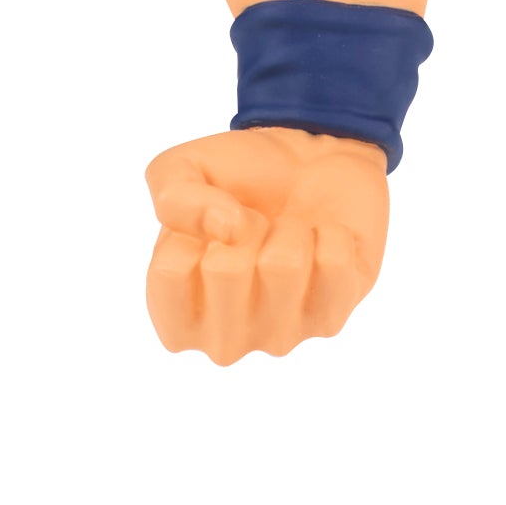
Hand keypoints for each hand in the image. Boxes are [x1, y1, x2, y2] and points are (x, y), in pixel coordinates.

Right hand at [144, 126, 389, 362]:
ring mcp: (278, 337)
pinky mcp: (330, 320)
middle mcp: (222, 341)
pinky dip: (334, 233)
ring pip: (285, 264)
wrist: (313, 163)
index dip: (198, 220)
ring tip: (291, 233)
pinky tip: (323, 241)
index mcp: (174, 315)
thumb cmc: (239, 178)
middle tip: (259, 223)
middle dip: (248, 223)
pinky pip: (335, 263)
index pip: (170, 270)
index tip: (215, 218)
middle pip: (226, 269)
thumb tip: (226, 229)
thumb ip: (174, 195)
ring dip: (292, 228)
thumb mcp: (184, 168)